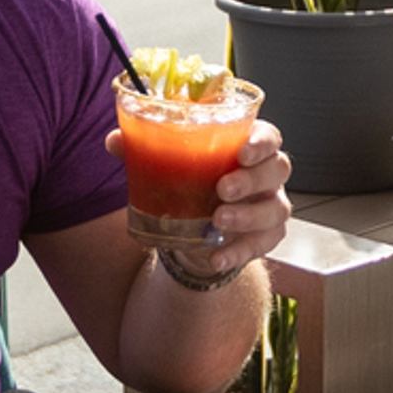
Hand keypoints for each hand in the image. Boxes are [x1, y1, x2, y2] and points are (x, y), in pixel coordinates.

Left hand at [106, 121, 292, 272]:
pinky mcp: (266, 237)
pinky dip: (239, 252)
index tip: (242, 152)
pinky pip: (263, 245)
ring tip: (217, 221)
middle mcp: (266, 174)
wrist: (196, 228)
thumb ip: (144, 148)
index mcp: (247, 146)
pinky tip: (216, 257)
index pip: (269, 136)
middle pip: (278, 169)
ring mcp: (270, 206)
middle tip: (222, 189)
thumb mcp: (169, 163)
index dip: (261, 143)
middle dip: (252, 179)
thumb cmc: (190, 181)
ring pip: (275, 209)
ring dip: (248, 216)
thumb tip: (114, 140)